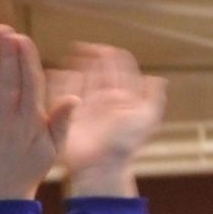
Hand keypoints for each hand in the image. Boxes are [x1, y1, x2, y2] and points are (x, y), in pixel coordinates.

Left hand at [0, 26, 72, 203]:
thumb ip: (61, 122)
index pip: (31, 84)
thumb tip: (76, 96)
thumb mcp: (51, 149)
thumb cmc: (25, 169)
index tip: (23, 38)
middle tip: (4, 31)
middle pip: (9, 82)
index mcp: (31, 122)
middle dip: (7, 55)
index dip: (26, 60)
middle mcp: (9, 123)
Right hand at [55, 43, 165, 199]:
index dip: (110, 55)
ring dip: (73, 66)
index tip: (101, 49)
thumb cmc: (125, 145)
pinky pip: (61, 93)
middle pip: (96, 69)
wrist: (101, 166)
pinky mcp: (69, 114)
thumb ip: (153, 98)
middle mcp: (102, 99)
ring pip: (78, 78)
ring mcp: (85, 106)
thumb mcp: (146, 120)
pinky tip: (55, 73)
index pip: (116, 68)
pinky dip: (58, 82)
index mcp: (120, 97)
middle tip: (79, 47)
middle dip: (89, 56)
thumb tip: (158, 79)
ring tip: (68, 57)